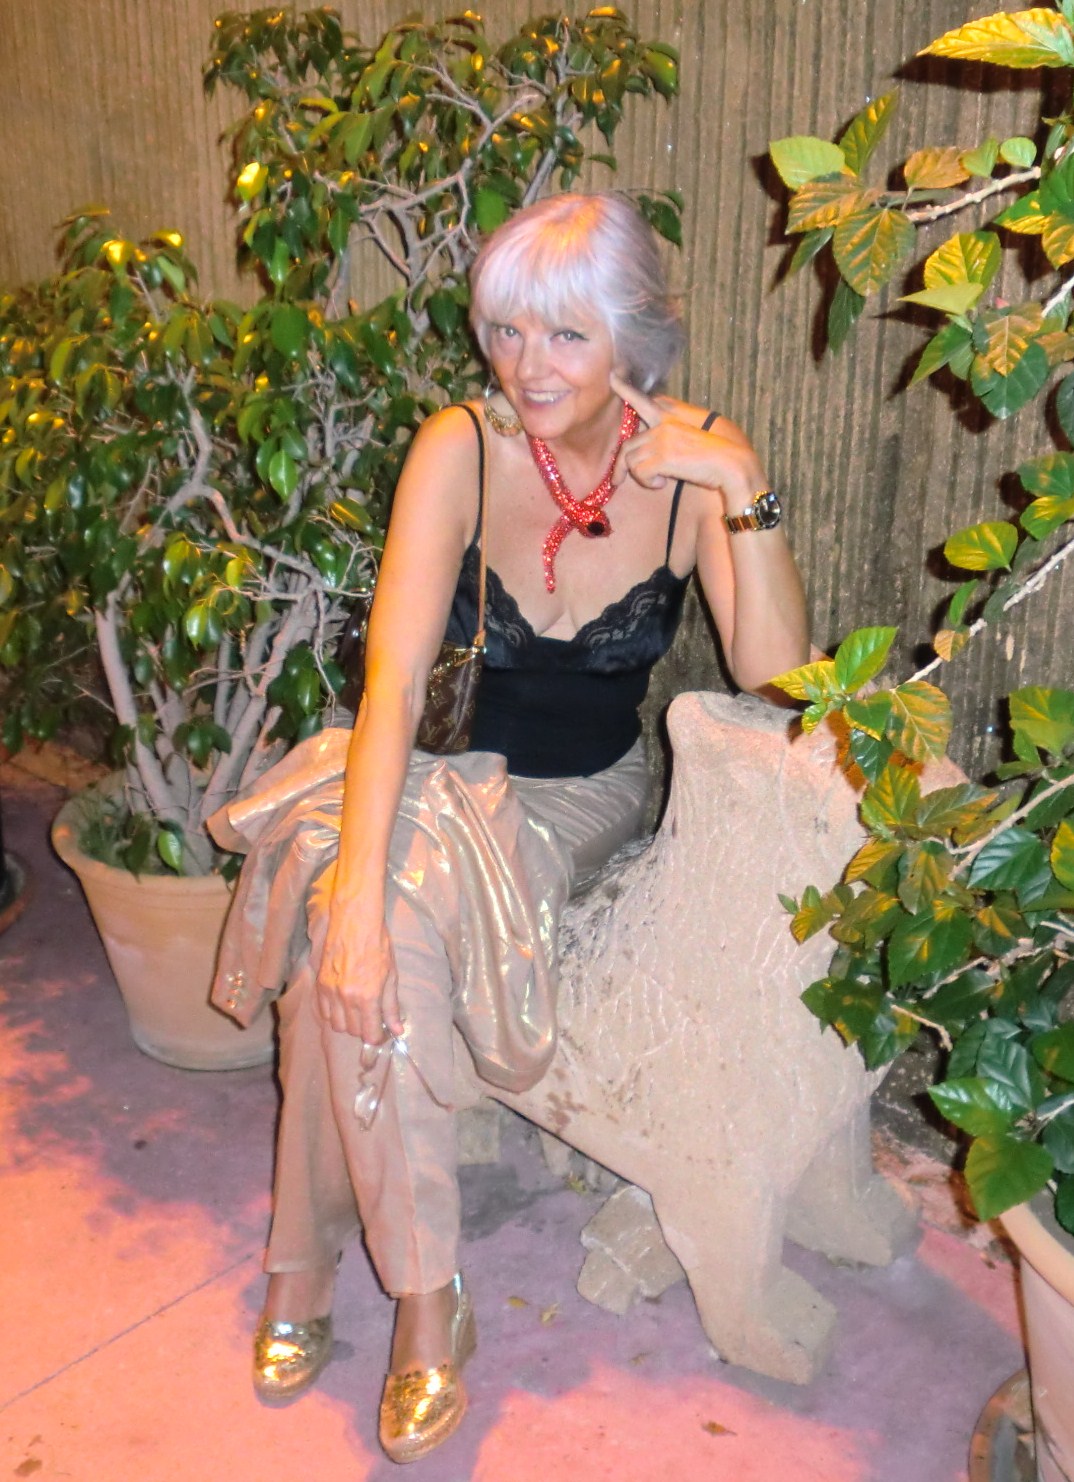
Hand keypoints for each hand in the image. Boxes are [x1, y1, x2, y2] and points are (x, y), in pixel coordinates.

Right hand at [316, 894, 403, 1042]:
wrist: (355, 921)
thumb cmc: (378, 945)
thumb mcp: (391, 976)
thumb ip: (391, 1006)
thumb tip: (397, 1029)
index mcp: (367, 997)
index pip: (369, 1034)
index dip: (377, 1037)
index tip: (382, 1032)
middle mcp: (346, 998)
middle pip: (352, 1031)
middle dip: (364, 1029)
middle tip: (372, 1018)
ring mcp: (330, 992)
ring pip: (336, 1025)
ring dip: (348, 1023)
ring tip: (357, 1011)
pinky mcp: (319, 985)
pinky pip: (324, 1012)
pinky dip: (334, 1014)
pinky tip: (343, 1003)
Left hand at [609, 372, 764, 501]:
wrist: (732, 464)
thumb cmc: (719, 452)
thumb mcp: (697, 430)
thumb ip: (676, 427)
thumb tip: (658, 434)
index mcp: (671, 416)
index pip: (643, 399)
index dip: (625, 389)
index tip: (613, 376)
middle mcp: (663, 424)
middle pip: (628, 443)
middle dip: (621, 465)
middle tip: (617, 479)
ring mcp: (662, 439)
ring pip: (630, 459)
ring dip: (640, 476)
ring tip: (657, 481)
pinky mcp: (663, 457)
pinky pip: (640, 473)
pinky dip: (648, 483)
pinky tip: (662, 483)